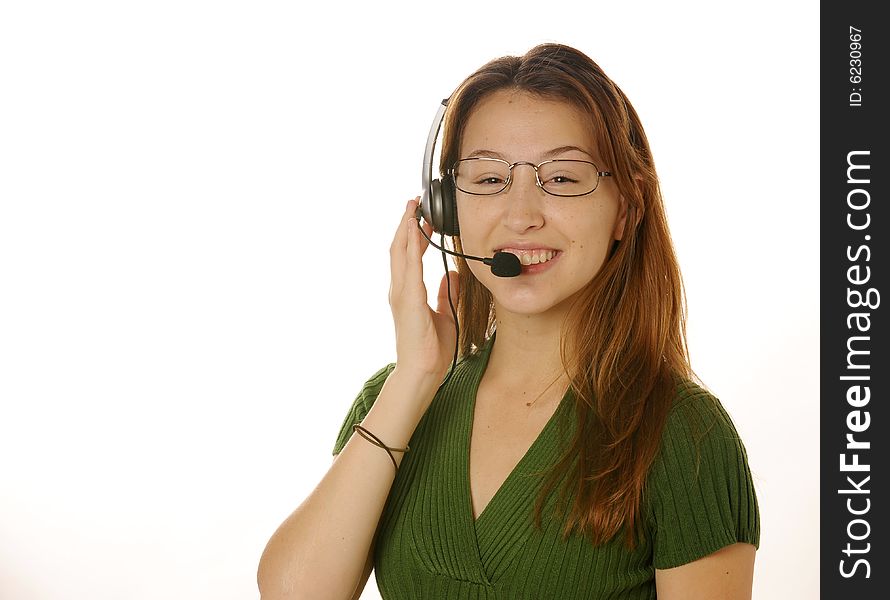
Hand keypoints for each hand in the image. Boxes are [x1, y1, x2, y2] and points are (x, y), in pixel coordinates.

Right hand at [388, 198, 458, 383]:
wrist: (423, 372)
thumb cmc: (432, 349)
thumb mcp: (445, 315)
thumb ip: (446, 294)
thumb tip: (451, 275)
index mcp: (408, 293)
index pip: (407, 256)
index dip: (412, 234)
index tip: (420, 216)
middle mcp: (400, 290)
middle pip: (399, 248)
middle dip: (406, 223)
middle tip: (414, 202)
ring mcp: (401, 294)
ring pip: (400, 252)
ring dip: (406, 228)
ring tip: (413, 208)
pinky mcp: (409, 299)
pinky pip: (409, 266)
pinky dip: (411, 245)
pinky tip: (416, 230)